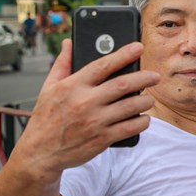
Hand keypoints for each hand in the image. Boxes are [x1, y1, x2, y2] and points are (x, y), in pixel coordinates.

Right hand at [12, 39, 159, 178]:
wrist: (40, 153)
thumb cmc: (45, 118)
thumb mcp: (48, 88)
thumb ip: (62, 64)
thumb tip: (69, 42)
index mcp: (72, 86)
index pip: (103, 65)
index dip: (123, 54)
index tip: (139, 47)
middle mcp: (85, 102)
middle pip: (123, 84)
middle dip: (144, 78)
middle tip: (155, 76)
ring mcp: (95, 121)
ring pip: (131, 106)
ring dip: (146, 101)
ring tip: (149, 99)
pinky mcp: (102, 139)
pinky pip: (131, 127)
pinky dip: (142, 122)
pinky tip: (143, 118)